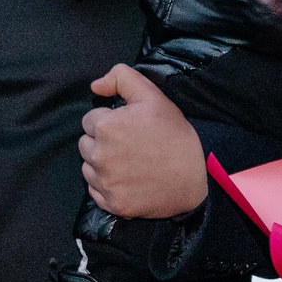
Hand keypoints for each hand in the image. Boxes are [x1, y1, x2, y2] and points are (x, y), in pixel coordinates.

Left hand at [79, 64, 209, 219]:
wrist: (195, 178)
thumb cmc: (174, 135)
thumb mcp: (153, 96)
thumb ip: (121, 78)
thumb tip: (95, 86)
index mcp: (106, 126)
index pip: (89, 120)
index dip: (109, 121)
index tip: (128, 128)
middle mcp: (99, 156)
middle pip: (85, 144)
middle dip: (101, 142)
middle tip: (129, 145)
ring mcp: (105, 182)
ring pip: (88, 168)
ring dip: (101, 164)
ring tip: (128, 162)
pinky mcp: (112, 203)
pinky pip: (95, 191)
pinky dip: (107, 186)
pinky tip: (127, 180)